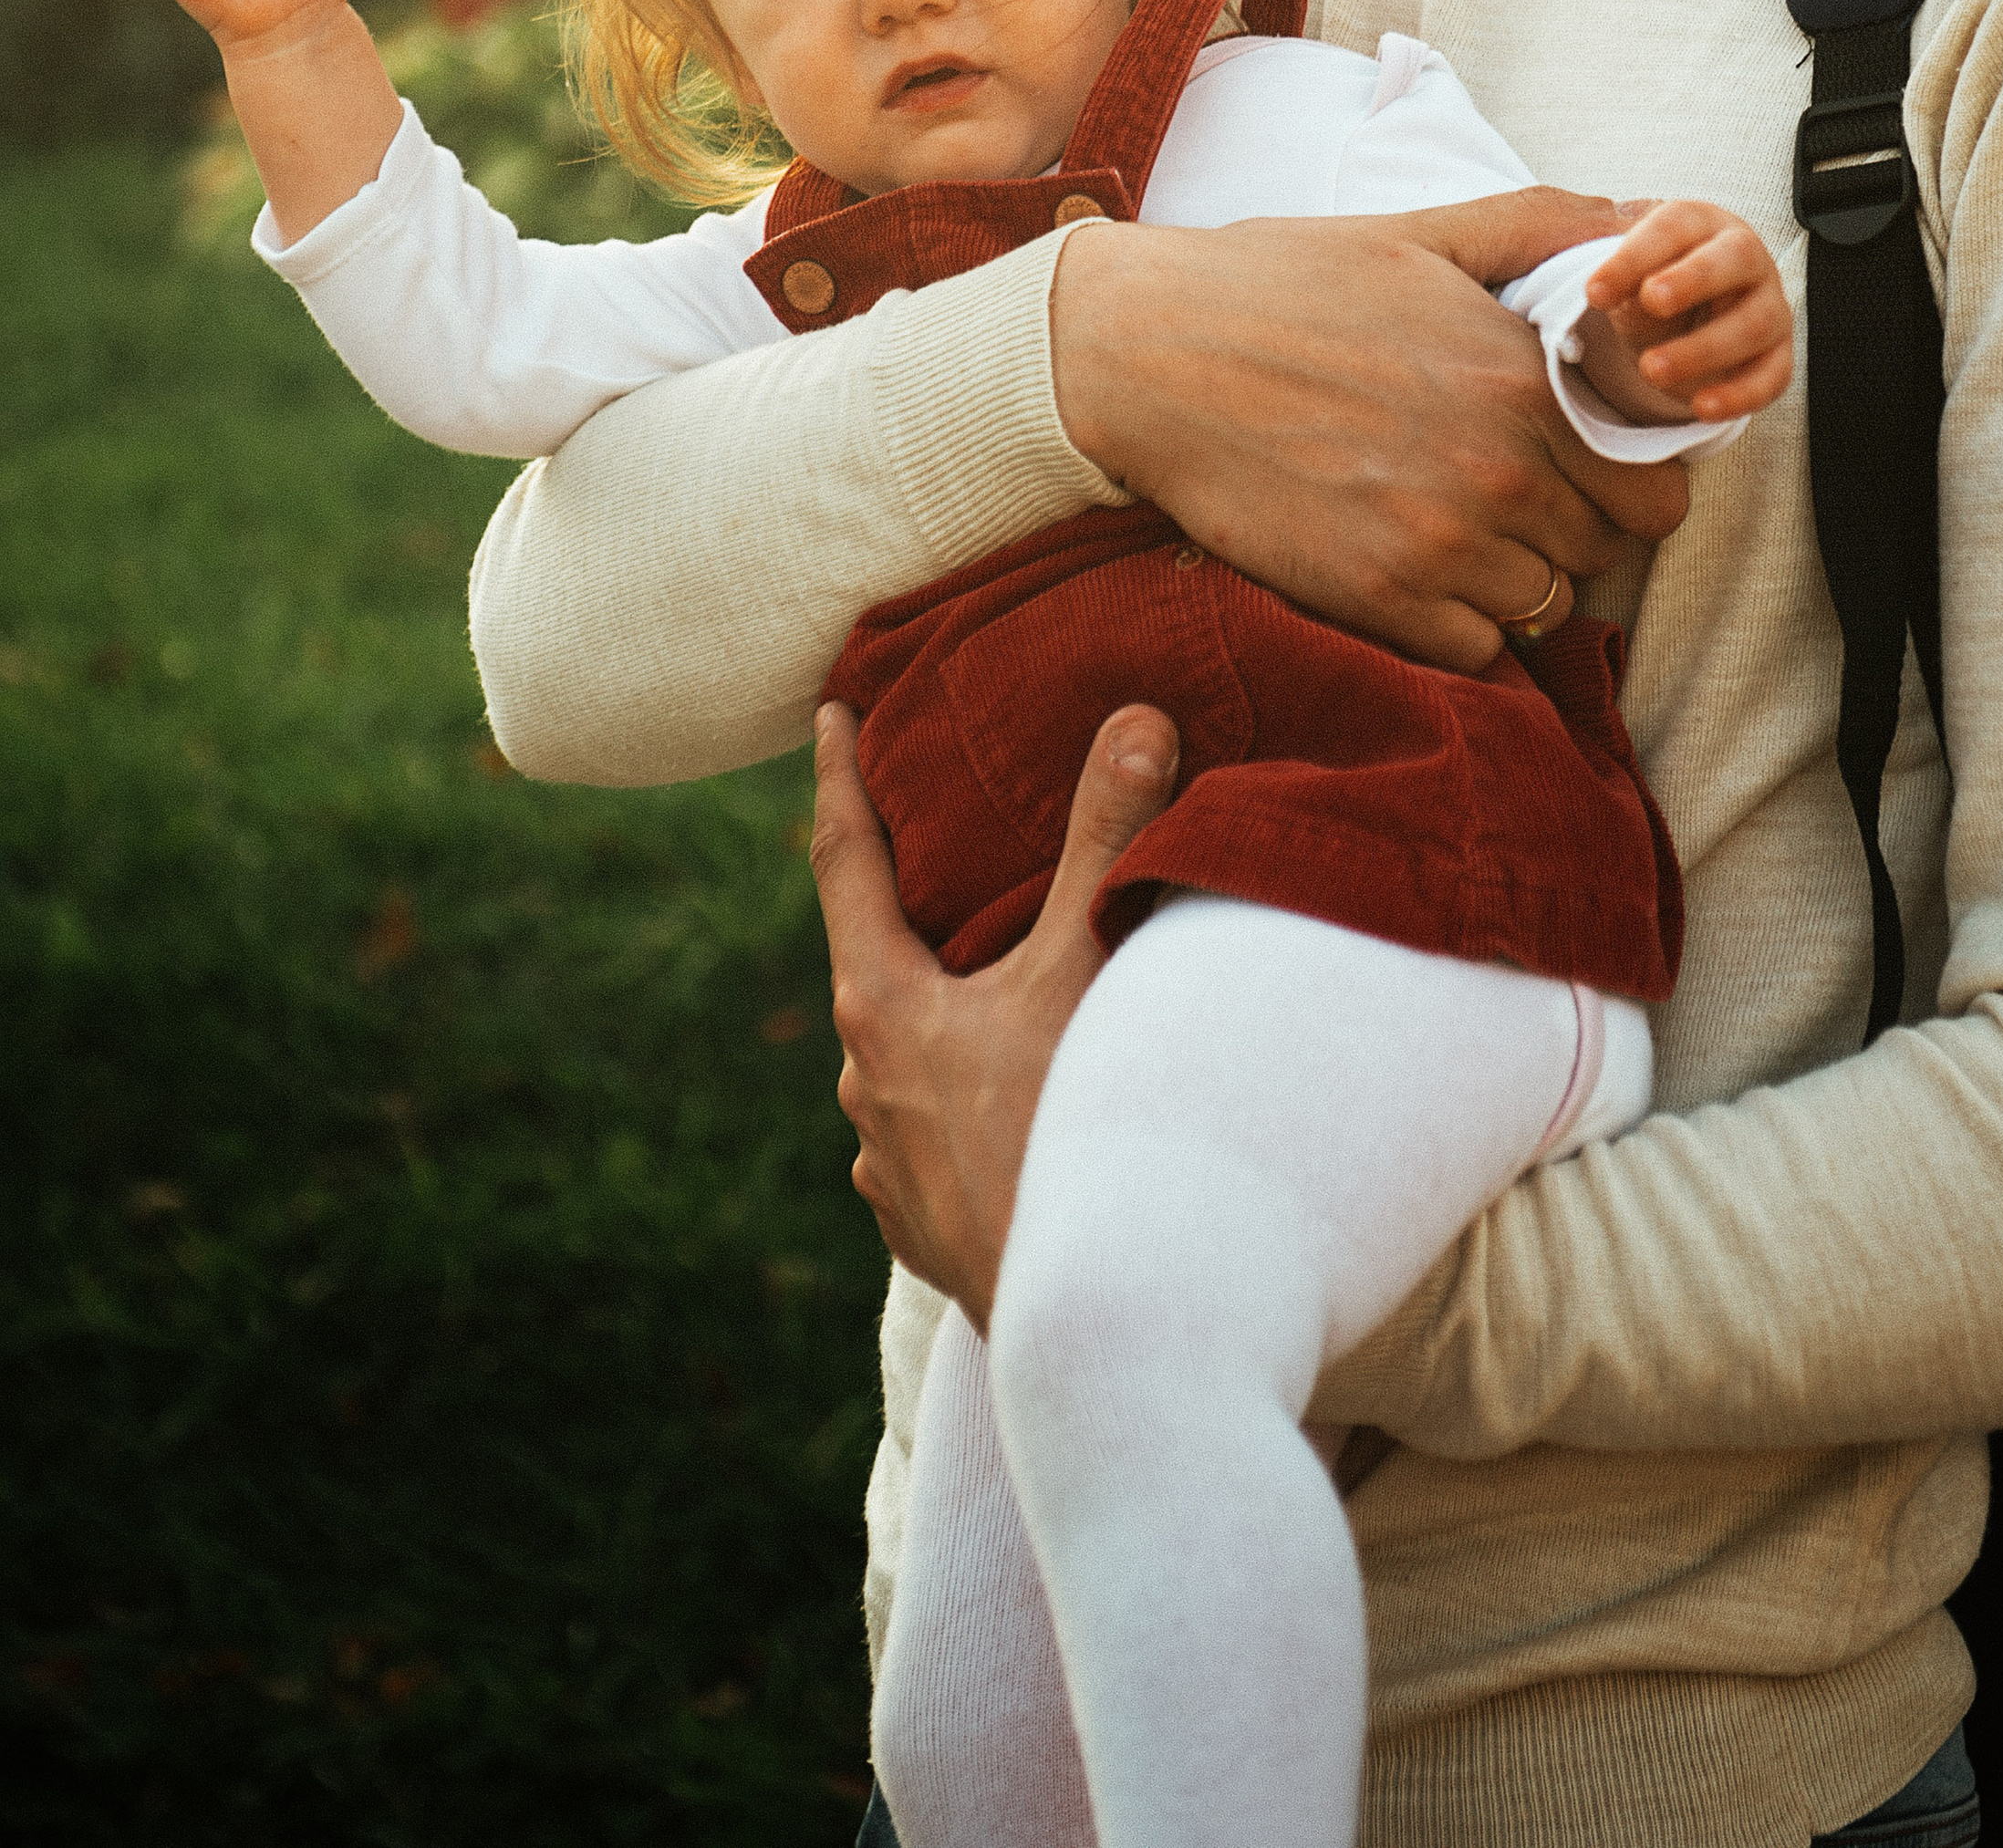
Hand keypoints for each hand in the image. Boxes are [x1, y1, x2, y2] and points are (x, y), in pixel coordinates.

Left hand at [810, 700, 1180, 1329]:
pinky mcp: (927, 1230)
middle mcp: (866, 1088)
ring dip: (939, 1010)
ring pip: (904, 1057)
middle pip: (874, 961)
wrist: (1089, 1326)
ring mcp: (890, 1169)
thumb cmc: (1073, 1138)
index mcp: (882, 1008)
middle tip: (934, 841)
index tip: (831, 714)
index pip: (846, 861)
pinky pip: (930, 1134)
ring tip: (988, 979)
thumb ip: (1107, 842)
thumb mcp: (1087, 971)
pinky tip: (1003, 1098)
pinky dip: (961, 1094)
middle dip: (903, 900)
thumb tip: (1134, 720)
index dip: (842, 778)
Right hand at [1049, 192, 1692, 675]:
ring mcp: (1440, 543)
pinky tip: (1412, 571)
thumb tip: (1628, 221)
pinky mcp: (1375, 598)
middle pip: (1602, 552)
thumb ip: (1534, 226)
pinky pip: (1473, 651)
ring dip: (1513, 579)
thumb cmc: (1278, 284)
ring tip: (1453, 532)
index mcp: (1522, 381)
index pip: (1654, 490)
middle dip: (1570, 530)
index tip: (1583, 473)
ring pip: (1543, 606)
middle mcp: (1500, 469)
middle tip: (1507, 498)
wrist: (1148, 354)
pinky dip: (1457, 624)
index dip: (1628, 486)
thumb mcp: (1417, 236)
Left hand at [1582, 202, 1793, 421]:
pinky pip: (1771, 376)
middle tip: (1650, 301)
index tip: (1594, 293)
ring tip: (1651, 369)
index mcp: (1701, 224)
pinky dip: (1738, 395)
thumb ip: (1618, 276)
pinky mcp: (1777, 354)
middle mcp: (1746, 257)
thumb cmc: (1657, 282)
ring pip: (1756, 323)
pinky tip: (1700, 407)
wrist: (1688, 315)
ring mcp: (1770, 304)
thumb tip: (1598, 289)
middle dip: (1694, 278)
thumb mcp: (1630, 274)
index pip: (1673, 227)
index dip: (1634, 257)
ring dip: (1704, 348)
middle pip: (1737, 256)